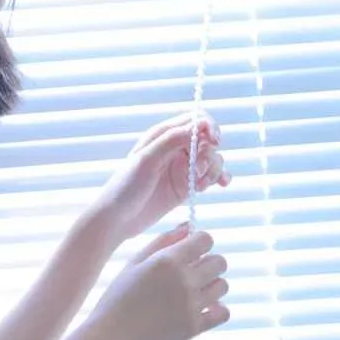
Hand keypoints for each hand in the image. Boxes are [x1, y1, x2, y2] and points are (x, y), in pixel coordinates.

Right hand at [87, 223, 229, 339]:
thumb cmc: (118, 297)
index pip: (206, 239)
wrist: (111, 337)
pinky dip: (217, 308)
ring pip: (223, 286)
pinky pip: (223, 312)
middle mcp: (184, 280)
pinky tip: (202, 308)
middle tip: (192, 273)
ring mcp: (191, 305)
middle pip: (220, 262)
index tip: (191, 252)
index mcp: (167, 260)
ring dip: (212, 285)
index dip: (200, 243)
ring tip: (194, 291)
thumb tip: (188, 226)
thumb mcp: (134, 263)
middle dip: (209, 263)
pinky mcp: (195, 327)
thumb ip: (162, 241)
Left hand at [91, 111, 231, 247]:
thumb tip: (200, 124)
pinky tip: (222, 184)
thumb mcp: (146, 159)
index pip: (195, 120)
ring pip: (212, 159)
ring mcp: (182, 168)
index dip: (209, 126)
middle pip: (208, 140)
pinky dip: (219, 178)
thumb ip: (173, 140)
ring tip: (200, 185)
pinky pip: (211, 177)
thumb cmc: (126, 186)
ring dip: (214, 169)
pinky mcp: (187, 186)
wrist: (117, 219)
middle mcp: (174, 148)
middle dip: (210, 154)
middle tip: (198, 171)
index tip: (214, 141)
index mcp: (162, 135)